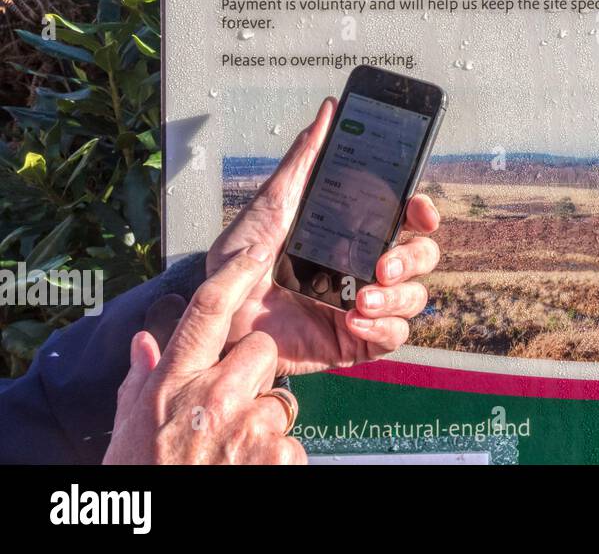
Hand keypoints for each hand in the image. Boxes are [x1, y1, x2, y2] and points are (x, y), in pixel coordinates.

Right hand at [104, 245, 305, 463]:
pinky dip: (277, 460)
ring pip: (278, 402)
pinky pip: (292, 443)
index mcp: (174, 385)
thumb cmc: (143, 480)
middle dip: (252, 375)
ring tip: (230, 455)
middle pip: (260, 352)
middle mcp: (215, 398)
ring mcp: (250, 427)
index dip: (235, 273)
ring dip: (263, 426)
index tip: (256, 250)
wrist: (157, 529)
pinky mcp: (280, 456)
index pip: (208, 310)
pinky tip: (247, 473)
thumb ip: (142, 380)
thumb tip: (146, 342)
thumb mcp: (128, 428)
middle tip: (229, 409)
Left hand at [207, 98, 440, 375]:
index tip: (418, 209)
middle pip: (423, 256)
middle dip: (413, 257)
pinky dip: (381, 328)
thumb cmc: (241, 262)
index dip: (423, 212)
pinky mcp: (357, 341)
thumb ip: (304, 160)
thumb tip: (330, 110)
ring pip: (416, 297)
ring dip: (398, 296)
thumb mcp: (271, 205)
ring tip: (360, 298)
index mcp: (356, 232)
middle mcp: (368, 266)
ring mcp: (367, 304)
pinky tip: (352, 320)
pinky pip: (393, 337)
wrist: (216, 320)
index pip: (408, 218)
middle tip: (381, 264)